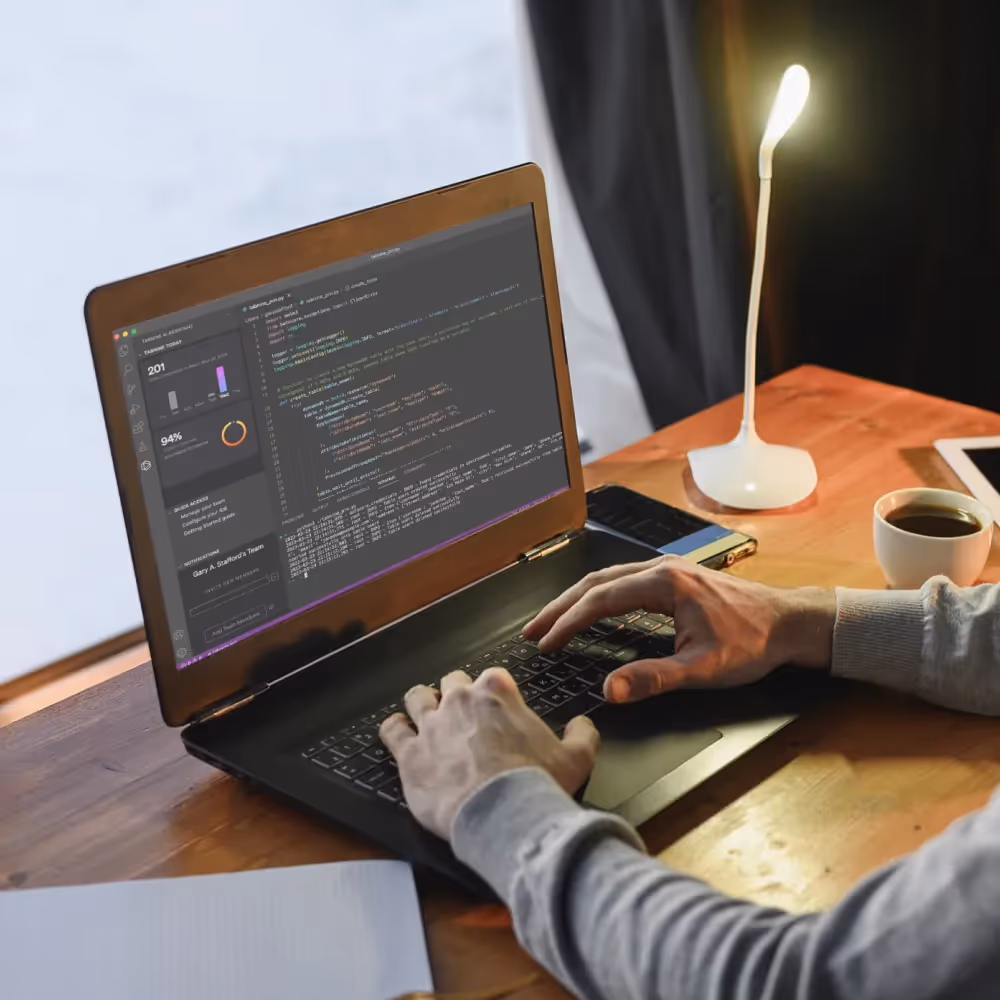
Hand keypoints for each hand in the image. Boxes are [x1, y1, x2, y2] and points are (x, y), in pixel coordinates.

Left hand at [379, 668, 598, 839]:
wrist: (503, 814)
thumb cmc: (536, 784)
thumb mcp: (577, 758)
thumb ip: (582, 735)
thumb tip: (583, 725)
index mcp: (498, 691)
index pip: (492, 677)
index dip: (495, 693)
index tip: (498, 709)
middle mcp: (460, 699)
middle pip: (452, 682)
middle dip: (457, 695)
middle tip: (463, 715)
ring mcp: (431, 724)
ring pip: (418, 697)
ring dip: (422, 704)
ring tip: (426, 715)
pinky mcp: (409, 752)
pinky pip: (392, 730)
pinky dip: (394, 729)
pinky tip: (397, 733)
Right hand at [523, 555, 834, 703]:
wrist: (789, 622)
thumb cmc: (753, 642)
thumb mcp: (703, 668)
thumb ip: (653, 678)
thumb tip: (610, 690)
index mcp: (664, 583)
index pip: (600, 599)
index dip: (568, 622)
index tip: (545, 643)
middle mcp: (661, 568)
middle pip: (595, 582)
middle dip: (560, 606)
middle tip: (532, 630)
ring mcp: (667, 569)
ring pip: (606, 578)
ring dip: (575, 599)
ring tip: (551, 621)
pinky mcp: (672, 577)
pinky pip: (622, 580)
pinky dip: (596, 596)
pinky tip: (590, 610)